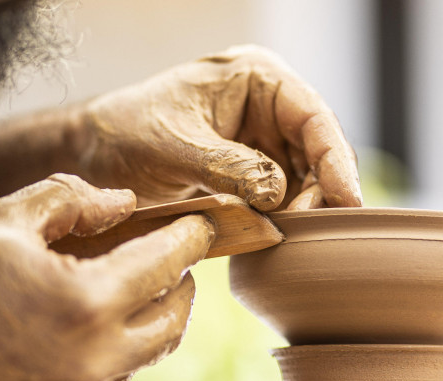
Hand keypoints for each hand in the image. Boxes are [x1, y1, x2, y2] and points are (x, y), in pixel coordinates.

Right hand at [0, 174, 212, 380]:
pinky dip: (114, 351)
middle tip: (176, 261)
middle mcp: (94, 358)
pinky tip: (89, 330)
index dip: (190, 239)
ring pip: (145, 355)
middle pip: (174, 319)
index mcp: (85, 302)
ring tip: (135, 291)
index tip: (203, 225)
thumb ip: (70, 201)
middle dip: (183, 284)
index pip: (165, 263)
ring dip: (151, 321)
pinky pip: (109, 380)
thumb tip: (122, 202)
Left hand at [76, 45, 362, 211]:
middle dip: (318, 193)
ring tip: (285, 238)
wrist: (95, 156)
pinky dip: (281, 222)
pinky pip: (282, 200)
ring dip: (301, 212)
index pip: (312, 116)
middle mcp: (268, 108)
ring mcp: (262, 142)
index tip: (346, 201)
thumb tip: (277, 193)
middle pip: (318, 153)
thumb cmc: (126, 132)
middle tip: (304, 232)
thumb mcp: (173, 146)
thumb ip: (226, 166)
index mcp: (256, 79)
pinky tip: (273, 240)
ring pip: (305, 181)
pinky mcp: (252, 175)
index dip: (335, 160)